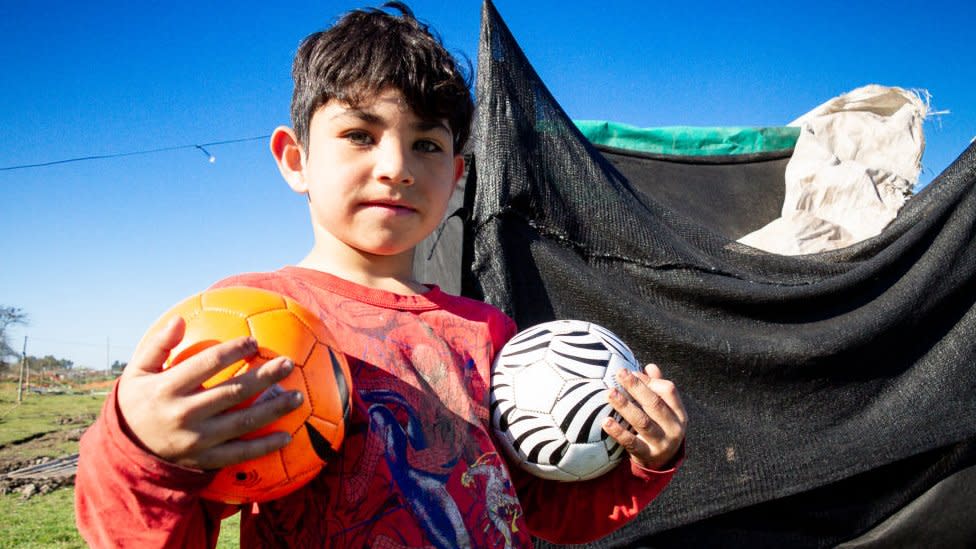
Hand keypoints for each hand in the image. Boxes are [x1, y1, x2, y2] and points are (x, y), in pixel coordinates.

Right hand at [117, 316, 303, 469]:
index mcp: (167, 388)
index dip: (232, 351)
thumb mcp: (137, 372)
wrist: (125, 452)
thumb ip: (158, 346)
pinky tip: (287, 436)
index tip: (253, 341)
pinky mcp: (204, 460)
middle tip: (288, 364)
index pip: (205, 365)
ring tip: (298, 396)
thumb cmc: (136, 403)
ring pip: (242, 423)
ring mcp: (196, 440)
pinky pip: (239, 453)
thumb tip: (178, 319)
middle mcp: (184, 414)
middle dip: (264, 377)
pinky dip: (264, 447)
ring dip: (273, 409)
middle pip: (232, 392)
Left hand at [603, 363, 686, 470]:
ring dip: (625, 406)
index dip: (649, 380)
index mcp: (679, 413)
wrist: (661, 463)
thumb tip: (650, 366)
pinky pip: (631, 443)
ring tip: (610, 394)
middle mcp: (674, 428)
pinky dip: (618, 432)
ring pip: (642, 422)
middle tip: (619, 373)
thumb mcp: (664, 411)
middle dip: (636, 387)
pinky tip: (606, 422)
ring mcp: (662, 443)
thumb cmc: (660, 428)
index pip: (668, 390)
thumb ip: (657, 389)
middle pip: (654, 404)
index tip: (631, 372)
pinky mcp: (647, 456)